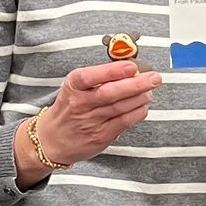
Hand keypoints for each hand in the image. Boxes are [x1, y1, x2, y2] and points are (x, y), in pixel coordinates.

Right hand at [16, 59, 158, 187]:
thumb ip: (100, 78)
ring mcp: (90, 122)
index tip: (132, 66)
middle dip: (136, 84)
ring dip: (140, 98)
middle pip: (111, 93)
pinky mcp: (100, 137)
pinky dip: (137, 113)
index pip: (91, 76)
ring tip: (150, 90)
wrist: (52, 140)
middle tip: (154, 78)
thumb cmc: (69, 108)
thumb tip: (132, 69)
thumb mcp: (75, 88)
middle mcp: (80, 104)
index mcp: (73, 86)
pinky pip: (124, 122)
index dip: (113, 71)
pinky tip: (143, 106)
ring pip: (120, 107)